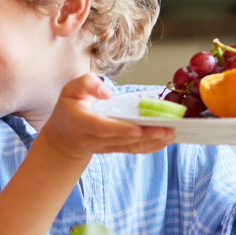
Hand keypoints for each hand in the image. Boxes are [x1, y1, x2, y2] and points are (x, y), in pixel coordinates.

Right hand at [39, 74, 173, 160]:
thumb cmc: (69, 107)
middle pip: (121, 139)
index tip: (137, 128)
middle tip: (166, 129)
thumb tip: (107, 93)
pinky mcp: (113, 149)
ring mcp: (104, 147)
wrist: (65, 136)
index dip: (119, 129)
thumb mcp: (70, 89)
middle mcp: (92, 138)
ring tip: (170, 134)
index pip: (101, 128)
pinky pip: (133, 150)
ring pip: (129, 146)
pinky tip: (165, 141)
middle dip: (144, 135)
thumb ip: (86, 84)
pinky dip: (150, 147)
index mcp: (80, 122)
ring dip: (151, 142)